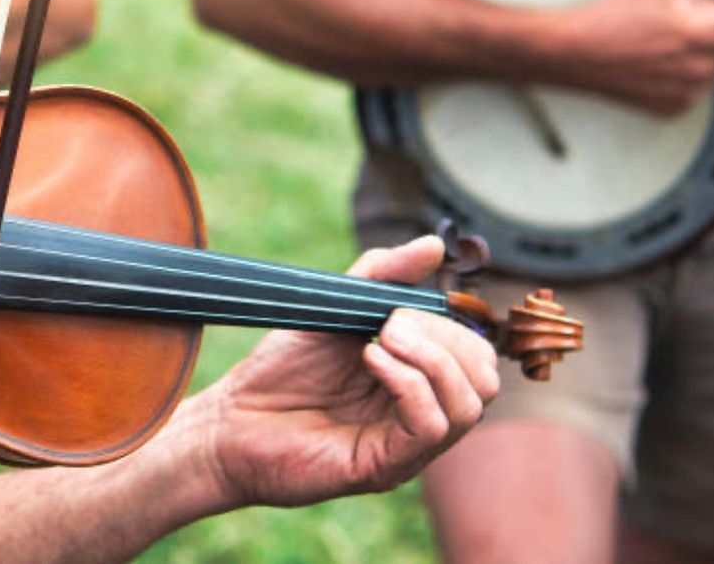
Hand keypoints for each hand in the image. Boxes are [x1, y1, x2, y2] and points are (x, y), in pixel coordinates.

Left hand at [165, 236, 499, 510]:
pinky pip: (429, 427)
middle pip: (485, 381)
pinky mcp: (384, 467)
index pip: (478, 356)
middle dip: (446, 338)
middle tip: (391, 322)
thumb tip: (436, 246)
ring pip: (467, 406)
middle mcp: (422, 417)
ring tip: (379, 339)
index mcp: (420, 383)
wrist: (228, 420)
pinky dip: (408, 383)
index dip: (451, 323)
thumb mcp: (338, 305)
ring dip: (430, 359)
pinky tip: (371, 359)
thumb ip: (385, 274)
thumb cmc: (281, 369)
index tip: (400, 306)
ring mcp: (406, 447)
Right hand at [542, 0, 713, 115]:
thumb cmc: (609, 22)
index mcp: (699, 36)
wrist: (572, 56)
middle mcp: (699, 71)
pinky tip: (661, 62)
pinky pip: (700, 87)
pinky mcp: (673, 109)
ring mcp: (687, 95)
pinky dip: (690, 73)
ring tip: (672, 41)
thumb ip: (710, 6)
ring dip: (710, 53)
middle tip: (701, 19)